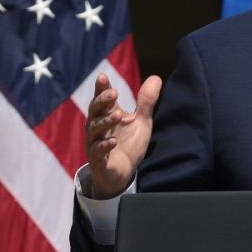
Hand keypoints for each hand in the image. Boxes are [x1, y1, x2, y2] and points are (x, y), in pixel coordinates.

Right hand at [86, 72, 163, 199]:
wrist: (122, 174)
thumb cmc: (128, 145)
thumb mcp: (140, 122)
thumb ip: (146, 102)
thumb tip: (156, 77)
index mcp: (106, 115)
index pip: (101, 98)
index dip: (101, 88)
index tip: (103, 77)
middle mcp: (97, 127)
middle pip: (94, 111)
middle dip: (102, 101)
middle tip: (114, 93)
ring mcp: (95, 143)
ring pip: (95, 129)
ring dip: (105, 121)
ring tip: (118, 115)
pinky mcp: (98, 160)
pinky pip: (97, 151)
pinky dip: (104, 145)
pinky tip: (112, 141)